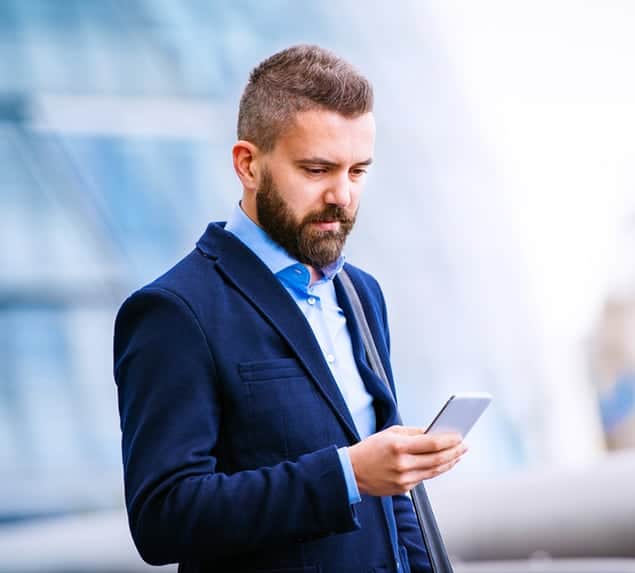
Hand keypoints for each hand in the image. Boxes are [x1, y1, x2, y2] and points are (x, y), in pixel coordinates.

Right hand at [347, 426, 466, 495]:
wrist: (352, 472)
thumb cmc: (370, 449)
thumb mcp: (390, 433)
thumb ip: (413, 432)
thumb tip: (434, 432)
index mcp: (399, 446)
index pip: (432, 443)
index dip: (449, 440)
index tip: (459, 436)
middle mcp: (403, 464)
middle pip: (437, 459)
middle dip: (454, 452)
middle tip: (464, 446)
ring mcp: (404, 479)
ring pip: (434, 471)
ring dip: (449, 462)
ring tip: (458, 455)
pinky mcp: (403, 489)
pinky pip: (425, 478)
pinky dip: (436, 470)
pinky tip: (443, 463)